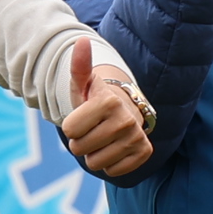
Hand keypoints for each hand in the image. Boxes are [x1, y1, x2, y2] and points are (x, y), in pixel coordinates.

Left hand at [58, 38, 151, 177]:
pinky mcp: (144, 153)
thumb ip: (79, 66)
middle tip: (92, 129)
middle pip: (79, 149)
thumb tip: (81, 41)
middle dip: (80, 142)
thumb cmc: (96, 100)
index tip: (83, 117)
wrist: (124, 111)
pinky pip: (112, 171)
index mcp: (108, 101)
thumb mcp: (83, 84)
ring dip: (93, 154)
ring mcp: (137, 138)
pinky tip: (114, 148)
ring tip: (102, 139)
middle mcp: (126, 119)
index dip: (71, 126)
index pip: (69, 130)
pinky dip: (109, 164)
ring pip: (95, 163)